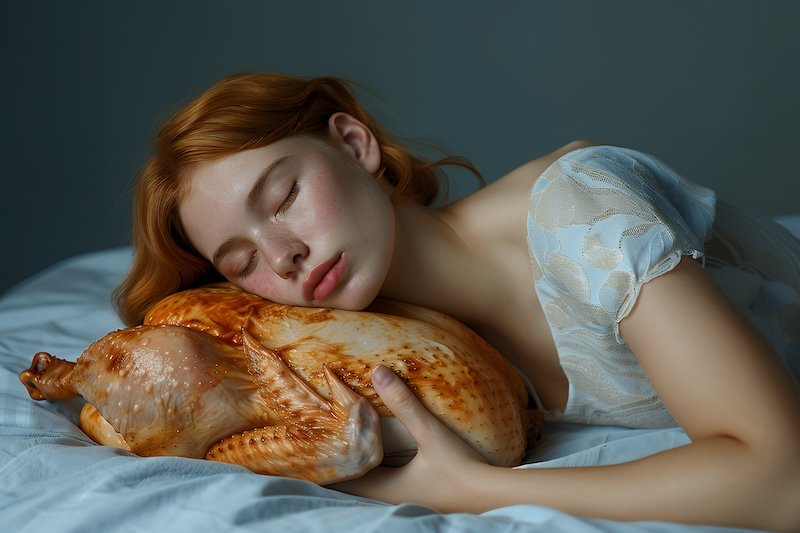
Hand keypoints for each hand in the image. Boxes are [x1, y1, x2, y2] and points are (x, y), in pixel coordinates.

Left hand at [330, 365, 488, 511]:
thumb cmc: (461, 468)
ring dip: (363, 466)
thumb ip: (404, 404)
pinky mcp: (422, 498)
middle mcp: (391, 499)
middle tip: (330, 438)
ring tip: (353, 442)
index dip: (326, 464)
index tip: (314, 445)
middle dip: (343, 462)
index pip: (342, 479)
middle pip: (355, 482)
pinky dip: (382, 470)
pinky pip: (392, 485)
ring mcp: (407, 501)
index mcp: (385, 489)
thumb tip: (378, 372)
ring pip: (374, 484)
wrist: (494, 496)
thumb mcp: (430, 433)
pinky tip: (389, 455)